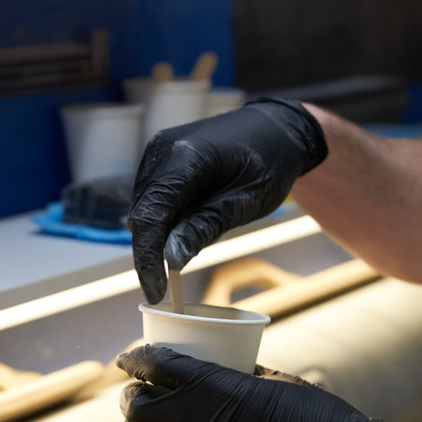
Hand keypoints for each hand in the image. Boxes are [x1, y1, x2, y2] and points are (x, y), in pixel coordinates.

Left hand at [117, 345, 384, 421]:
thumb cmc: (312, 412)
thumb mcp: (268, 378)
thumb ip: (231, 373)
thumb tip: (208, 368)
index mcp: (212, 384)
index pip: (153, 364)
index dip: (133, 358)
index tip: (127, 357)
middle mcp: (195, 421)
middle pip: (137, 407)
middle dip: (131, 396)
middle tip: (137, 391)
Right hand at [128, 98, 326, 302]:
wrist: (278, 129)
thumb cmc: (270, 163)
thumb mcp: (244, 202)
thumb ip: (205, 227)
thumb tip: (171, 260)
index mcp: (184, 158)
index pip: (151, 216)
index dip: (148, 259)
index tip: (156, 292)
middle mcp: (162, 150)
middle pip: (143, 213)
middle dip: (150, 252)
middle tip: (165, 287)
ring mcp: (159, 151)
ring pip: (145, 206)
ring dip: (156, 237)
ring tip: (178, 258)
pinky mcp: (163, 157)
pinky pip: (154, 196)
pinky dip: (164, 220)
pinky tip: (182, 232)